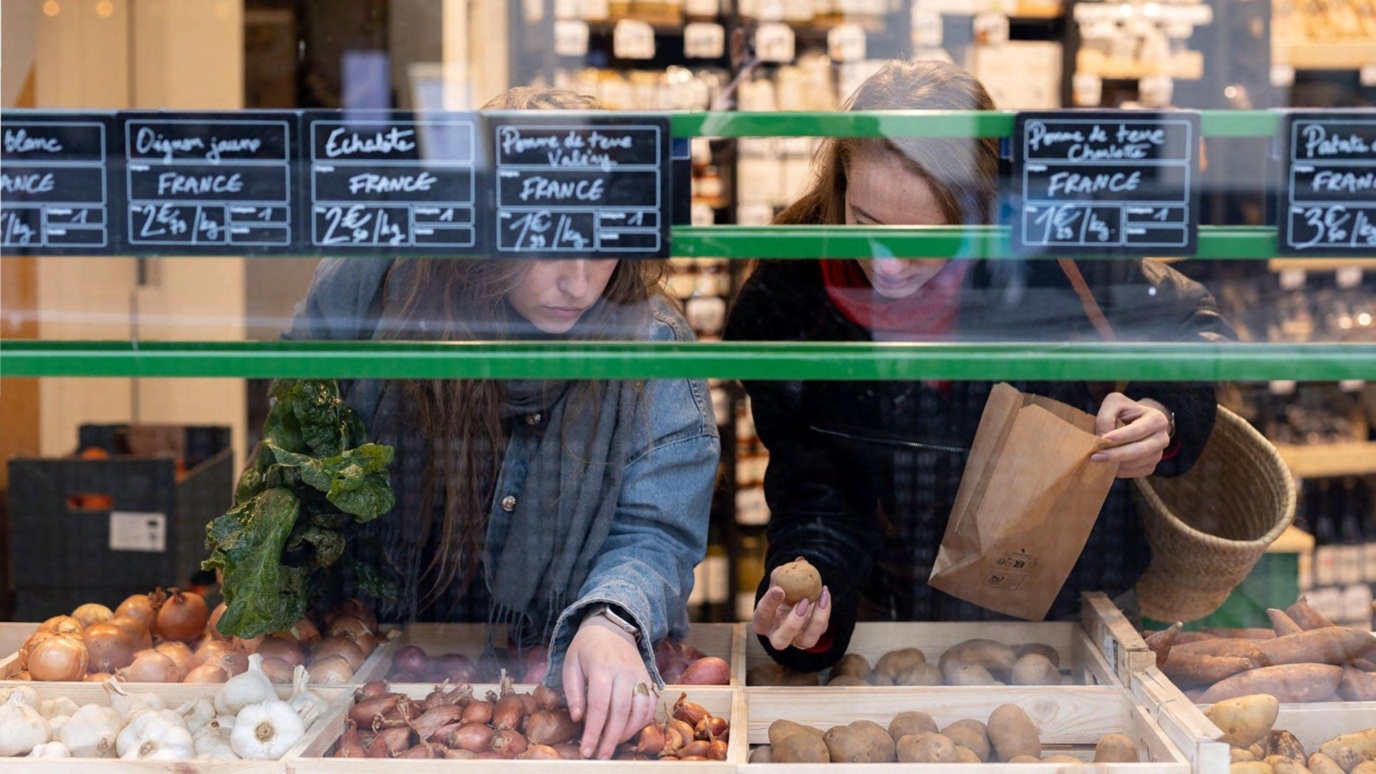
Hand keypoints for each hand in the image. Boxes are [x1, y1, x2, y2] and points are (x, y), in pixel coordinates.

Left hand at [563, 614, 655, 759]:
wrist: (612, 627)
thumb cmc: (586, 648)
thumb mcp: (570, 664)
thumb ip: (572, 691)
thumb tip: (578, 718)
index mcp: (602, 668)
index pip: (599, 706)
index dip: (593, 731)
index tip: (587, 750)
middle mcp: (624, 672)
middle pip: (621, 712)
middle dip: (611, 739)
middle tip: (601, 757)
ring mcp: (640, 675)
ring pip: (640, 710)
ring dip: (628, 732)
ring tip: (614, 745)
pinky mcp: (649, 678)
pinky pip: (651, 705)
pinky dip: (643, 722)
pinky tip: (630, 731)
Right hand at [753, 557, 831, 650]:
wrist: (791, 604)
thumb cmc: (780, 592)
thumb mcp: (777, 582)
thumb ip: (783, 573)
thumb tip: (801, 561)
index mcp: (762, 623)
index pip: (762, 616)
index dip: (770, 603)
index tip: (779, 589)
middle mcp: (777, 636)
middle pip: (781, 640)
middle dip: (793, 623)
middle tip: (803, 601)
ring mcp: (796, 640)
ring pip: (808, 640)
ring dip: (817, 619)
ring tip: (822, 596)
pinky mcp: (813, 636)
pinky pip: (822, 628)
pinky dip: (825, 611)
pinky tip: (825, 594)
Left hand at [1091, 394, 1171, 478]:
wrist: (1135, 422)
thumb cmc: (1124, 411)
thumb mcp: (1114, 404)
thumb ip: (1106, 416)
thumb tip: (1102, 437)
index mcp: (1156, 419)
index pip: (1139, 430)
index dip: (1121, 436)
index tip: (1103, 439)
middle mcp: (1162, 438)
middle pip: (1140, 450)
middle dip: (1116, 454)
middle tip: (1095, 456)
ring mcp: (1158, 454)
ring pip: (1137, 463)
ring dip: (1115, 463)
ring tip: (1097, 459)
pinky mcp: (1151, 466)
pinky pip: (1135, 473)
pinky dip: (1120, 471)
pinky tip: (1107, 465)